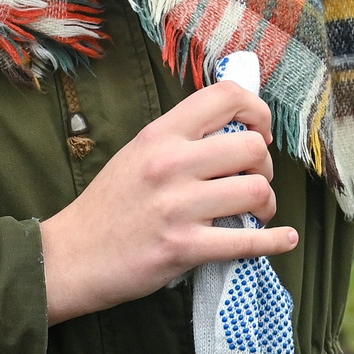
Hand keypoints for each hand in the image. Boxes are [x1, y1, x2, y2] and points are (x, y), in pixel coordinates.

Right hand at [41, 80, 297, 323]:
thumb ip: (181, 139)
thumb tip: (236, 129)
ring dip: (266, 204)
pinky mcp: (183, 247)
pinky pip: (247, 241)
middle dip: (264, 167)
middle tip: (253, 181)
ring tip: (255, 213)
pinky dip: (274, 241)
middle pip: (251, 148)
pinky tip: (283, 238)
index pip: (226, 97)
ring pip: (255, 192)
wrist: (70, 257)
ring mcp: (177, 207)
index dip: (258, 111)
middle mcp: (170, 163)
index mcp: (160, 134)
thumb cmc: (108, 206)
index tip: (260, 132)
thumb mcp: (138, 154)